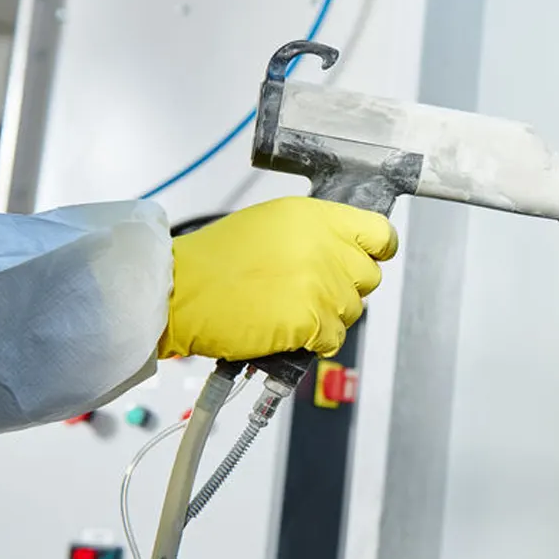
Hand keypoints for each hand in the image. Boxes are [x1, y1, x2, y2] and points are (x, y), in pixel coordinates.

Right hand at [157, 196, 397, 360]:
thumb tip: (342, 251)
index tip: (368, 258)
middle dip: (346, 287)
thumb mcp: (270, 224)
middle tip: (312, 291)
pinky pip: (335, 338)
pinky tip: (288, 329)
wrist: (179, 291)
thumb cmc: (214, 261)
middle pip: (369, 276)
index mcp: (316, 217)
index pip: (379, 233)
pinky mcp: (312, 320)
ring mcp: (322, 285)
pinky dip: (316, 341)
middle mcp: (326, 247)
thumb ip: (313, 234)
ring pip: (352, 310)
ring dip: (328, 316)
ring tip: (289, 309)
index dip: (376, 250)